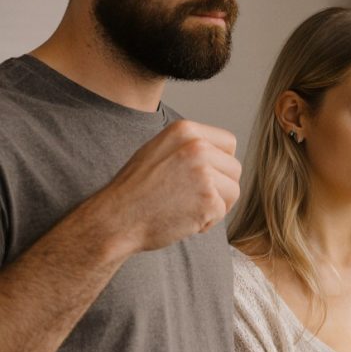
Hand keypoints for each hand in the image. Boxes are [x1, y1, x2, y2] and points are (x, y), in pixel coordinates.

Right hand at [95, 120, 240, 254]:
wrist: (115, 218)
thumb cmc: (134, 189)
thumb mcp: (158, 150)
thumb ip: (188, 146)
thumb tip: (218, 153)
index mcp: (186, 130)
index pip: (229, 143)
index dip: (220, 164)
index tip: (203, 177)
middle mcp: (197, 147)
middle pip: (234, 168)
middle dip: (220, 187)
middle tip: (193, 199)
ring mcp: (204, 173)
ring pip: (233, 190)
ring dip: (216, 205)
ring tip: (187, 208)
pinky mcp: (208, 200)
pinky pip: (222, 212)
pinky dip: (207, 221)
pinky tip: (183, 220)